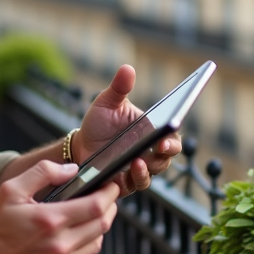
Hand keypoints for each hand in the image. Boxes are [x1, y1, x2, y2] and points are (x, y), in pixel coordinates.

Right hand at [0, 160, 118, 253]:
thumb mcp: (12, 190)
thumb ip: (43, 173)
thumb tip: (72, 169)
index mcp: (50, 221)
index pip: (96, 206)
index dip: (110, 193)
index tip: (112, 184)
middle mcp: (59, 245)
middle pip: (102, 224)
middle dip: (110, 206)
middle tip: (107, 195)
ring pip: (97, 242)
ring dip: (100, 225)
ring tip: (93, 213)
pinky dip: (87, 242)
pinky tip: (78, 232)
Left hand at [74, 64, 181, 196]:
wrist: (79, 146)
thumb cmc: (99, 123)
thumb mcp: (107, 102)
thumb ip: (119, 87)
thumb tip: (127, 68)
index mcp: (151, 131)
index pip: (172, 135)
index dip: (174, 135)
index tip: (171, 129)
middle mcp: (149, 152)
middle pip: (167, 156)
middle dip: (167, 151)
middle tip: (161, 145)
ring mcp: (139, 169)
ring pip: (153, 172)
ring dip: (149, 168)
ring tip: (138, 160)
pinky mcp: (126, 183)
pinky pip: (136, 184)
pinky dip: (135, 178)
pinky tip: (128, 169)